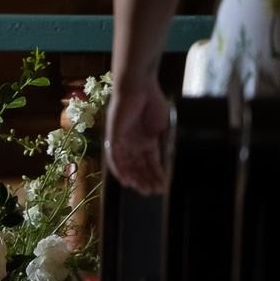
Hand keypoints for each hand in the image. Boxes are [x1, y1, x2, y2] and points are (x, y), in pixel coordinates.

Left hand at [104, 73, 170, 193]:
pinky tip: (126, 180)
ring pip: (126, 165)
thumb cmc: (153, 104)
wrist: (139, 87)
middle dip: (145, 180)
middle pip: (137, 167)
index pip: (150, 163)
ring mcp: (122, 140)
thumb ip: (163, 145)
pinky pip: (113, 156)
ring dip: (134, 178)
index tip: (162, 188)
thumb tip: (167, 164)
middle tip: (152, 193)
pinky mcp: (112, 136)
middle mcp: (132, 143)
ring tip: (143, 190)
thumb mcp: (163, 129)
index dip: (156, 175)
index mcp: (146, 141)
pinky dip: (119, 169)